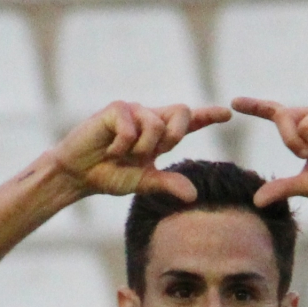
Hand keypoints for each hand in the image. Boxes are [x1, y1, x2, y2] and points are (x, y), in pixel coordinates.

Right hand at [51, 101, 231, 201]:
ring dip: (142, 147)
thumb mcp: (144, 182)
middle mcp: (150, 117)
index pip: (189, 122)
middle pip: (181, 111)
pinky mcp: (116, 109)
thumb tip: (194, 195)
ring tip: (123, 155)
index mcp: (160, 134)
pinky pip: (131, 127)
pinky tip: (110, 149)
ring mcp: (133, 111)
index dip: (208, 116)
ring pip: (156, 124)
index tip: (228, 114)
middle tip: (155, 151)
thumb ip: (168, 184)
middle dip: (175, 134)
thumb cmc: (111, 175)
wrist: (80, 173)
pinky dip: (123, 145)